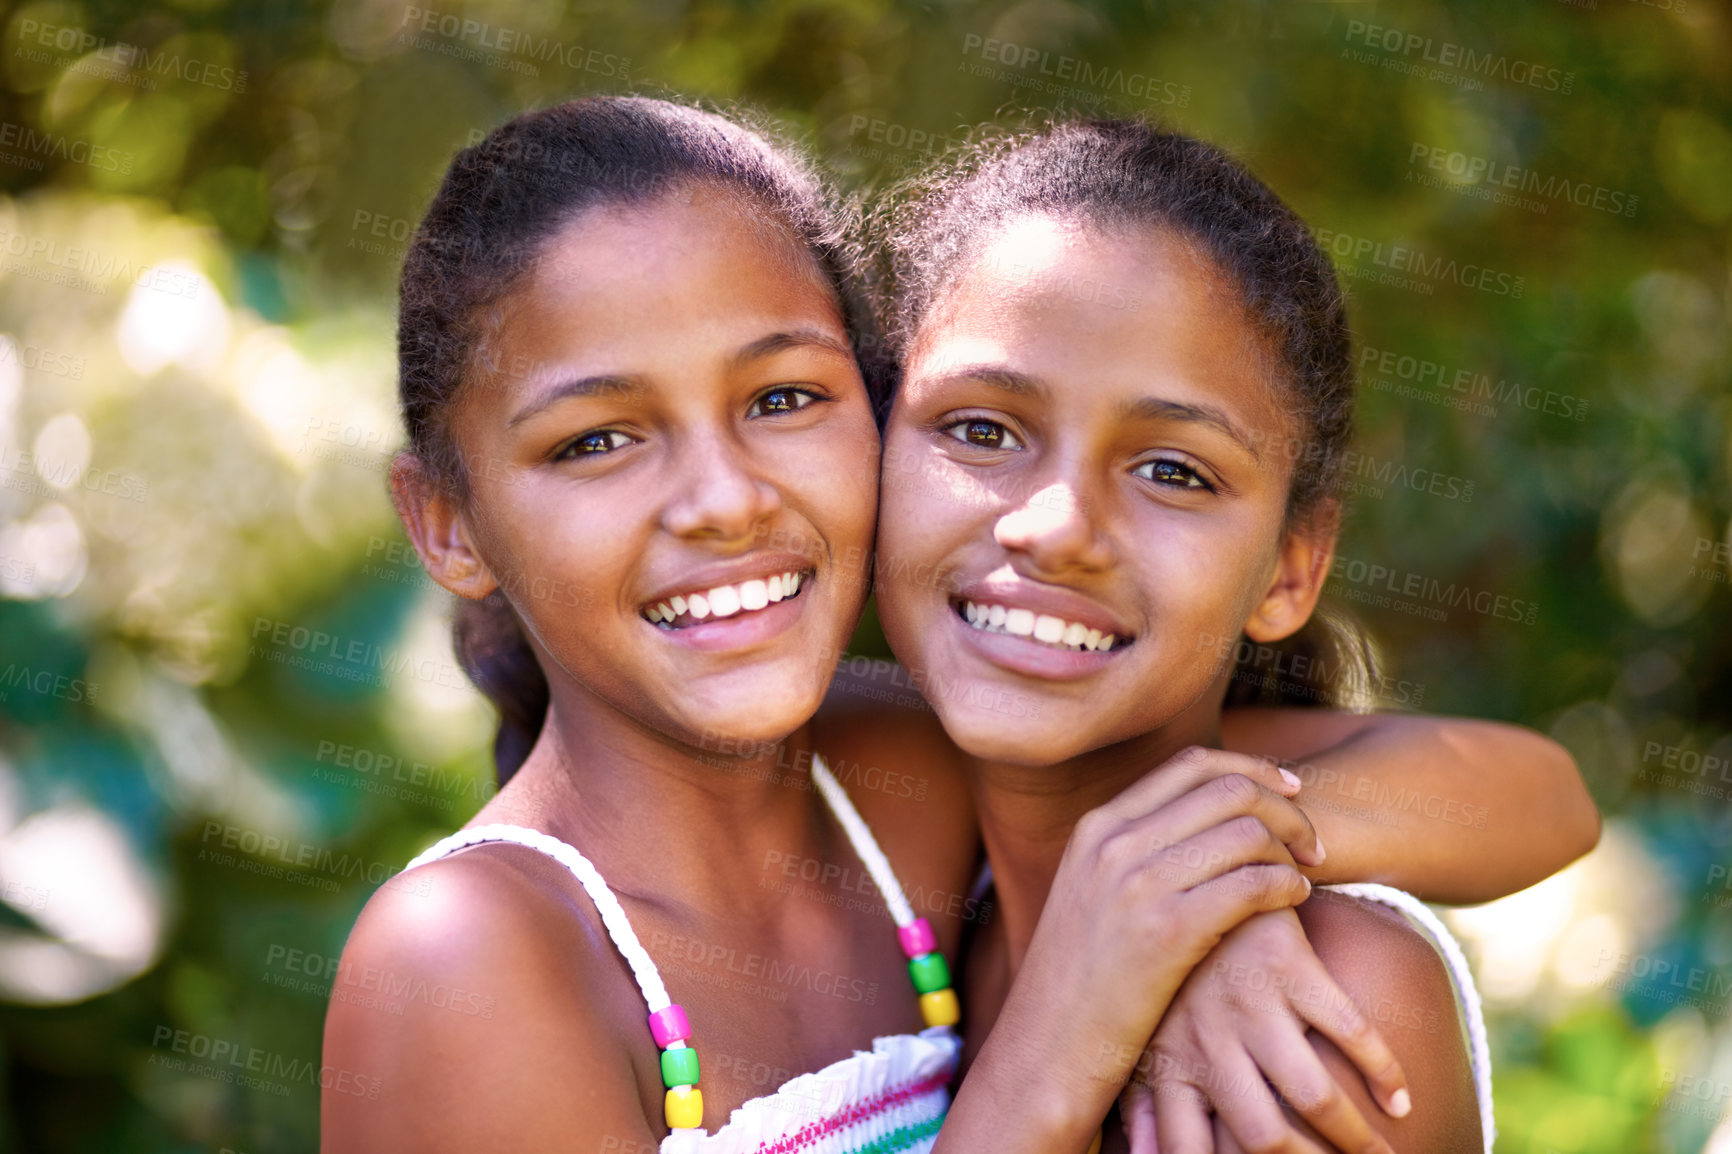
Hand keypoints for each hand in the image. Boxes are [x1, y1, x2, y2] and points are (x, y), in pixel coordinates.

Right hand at [984, 748, 1324, 1144]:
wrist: (1045, 1046)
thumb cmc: (1080, 981)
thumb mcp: (1091, 894)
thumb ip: (1135, 851)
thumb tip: (1205, 824)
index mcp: (1098, 826)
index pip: (1191, 765)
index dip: (1253, 769)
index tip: (1289, 791)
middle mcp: (1115, 842)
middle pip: (1228, 788)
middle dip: (1285, 808)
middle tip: (1310, 843)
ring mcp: (1138, 883)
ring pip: (1247, 831)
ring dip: (1292, 849)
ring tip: (1304, 877)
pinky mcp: (1167, 931)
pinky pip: (1252, 883)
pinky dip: (1287, 885)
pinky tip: (1295, 902)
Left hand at [1117, 908, 1409, 1153]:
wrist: (1190, 872)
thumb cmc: (1169, 970)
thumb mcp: (1142, 1027)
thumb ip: (1142, 1097)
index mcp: (1165, 1060)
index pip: (1187, 1149)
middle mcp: (1204, 1037)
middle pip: (1264, 1137)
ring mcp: (1248, 1001)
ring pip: (1315, 1095)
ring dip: (1358, 1139)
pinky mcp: (1290, 964)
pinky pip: (1349, 1030)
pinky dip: (1384, 1071)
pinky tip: (1400, 1100)